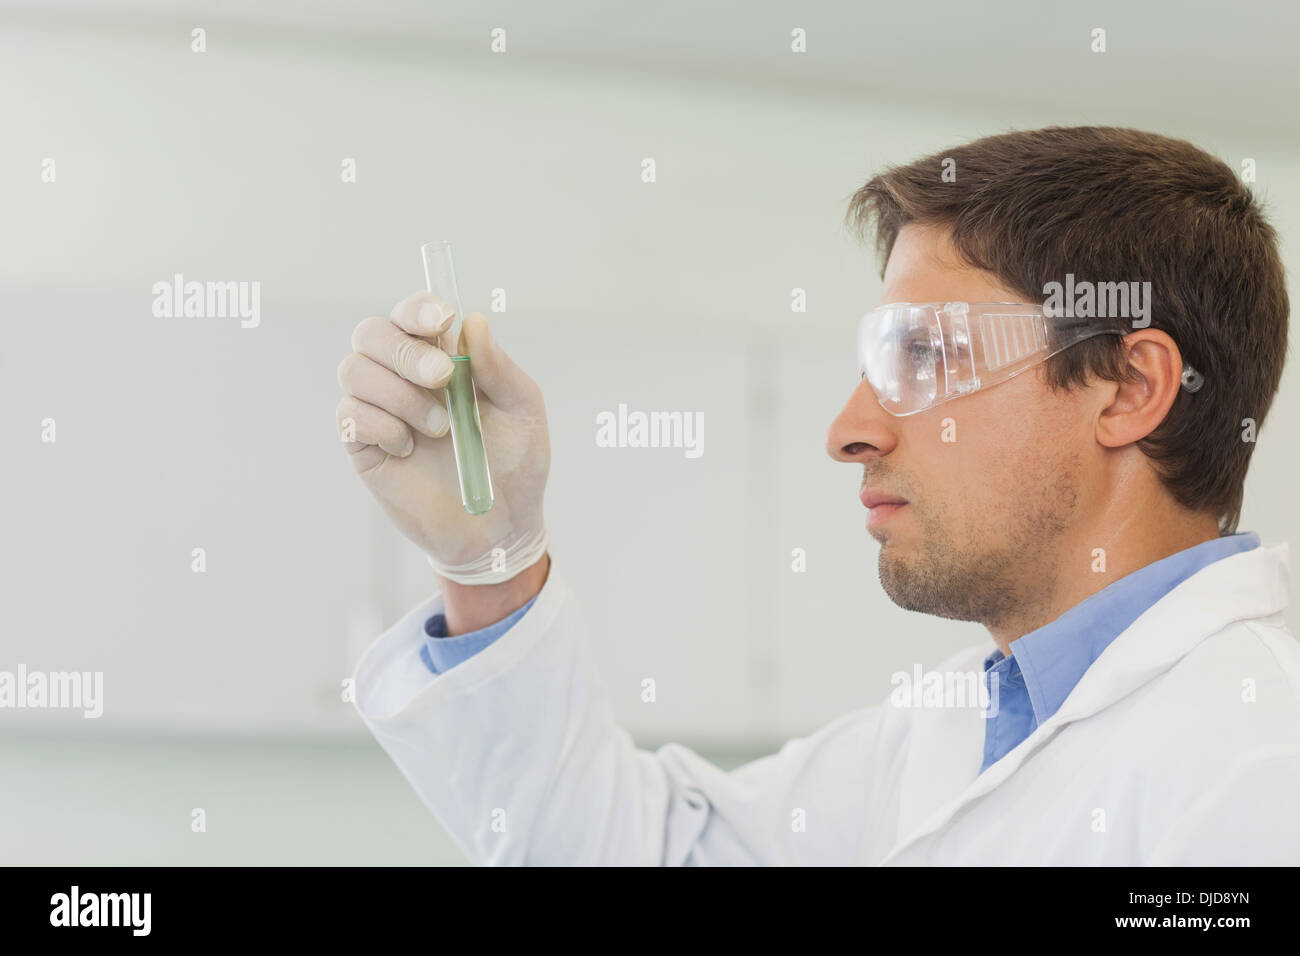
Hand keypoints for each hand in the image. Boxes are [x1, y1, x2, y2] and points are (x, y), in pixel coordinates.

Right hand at [336, 291, 549, 581]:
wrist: (502, 525)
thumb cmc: (515, 463)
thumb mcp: (523, 411)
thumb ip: (498, 368)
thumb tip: (472, 323)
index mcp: (442, 358)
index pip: (412, 314)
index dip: (418, 309)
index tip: (442, 322)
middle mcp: (404, 377)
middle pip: (371, 333)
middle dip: (404, 351)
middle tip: (442, 379)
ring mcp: (380, 411)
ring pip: (354, 370)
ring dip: (399, 394)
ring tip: (440, 428)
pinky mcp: (365, 447)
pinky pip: (350, 417)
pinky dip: (382, 426)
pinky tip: (410, 449)